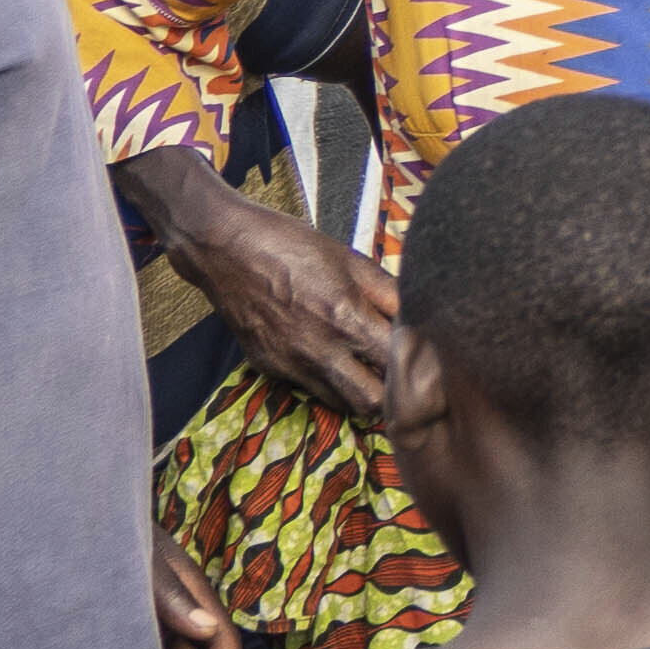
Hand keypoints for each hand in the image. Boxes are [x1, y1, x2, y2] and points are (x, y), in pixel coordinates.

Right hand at [171, 191, 404, 423]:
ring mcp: (289, 364)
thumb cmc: (292, 246)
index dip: (417, 365)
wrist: (224, 248)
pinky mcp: (268, 367)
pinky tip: (331, 356)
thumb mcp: (350, 260)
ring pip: (339, 403)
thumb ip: (388, 293)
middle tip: (400, 375)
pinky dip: (327, 381)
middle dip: (392, 395)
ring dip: (359, 392)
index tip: (424, 358)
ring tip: (369, 368)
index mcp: (346, 319)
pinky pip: (307, 388)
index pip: (398, 366)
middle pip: (370, 402)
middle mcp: (318, 350)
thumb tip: (421, 316)